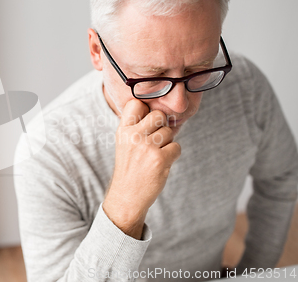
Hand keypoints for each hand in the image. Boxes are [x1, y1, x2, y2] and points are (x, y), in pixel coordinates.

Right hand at [102, 99, 181, 238]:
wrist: (127, 196)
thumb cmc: (130, 167)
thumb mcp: (124, 143)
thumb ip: (137, 126)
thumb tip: (162, 113)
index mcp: (123, 131)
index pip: (136, 104)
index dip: (145, 110)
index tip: (145, 122)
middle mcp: (133, 136)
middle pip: (158, 114)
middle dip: (161, 125)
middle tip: (155, 140)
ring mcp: (147, 147)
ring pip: (169, 131)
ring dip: (167, 142)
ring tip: (155, 154)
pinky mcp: (160, 160)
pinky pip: (177, 147)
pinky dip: (173, 155)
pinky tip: (161, 163)